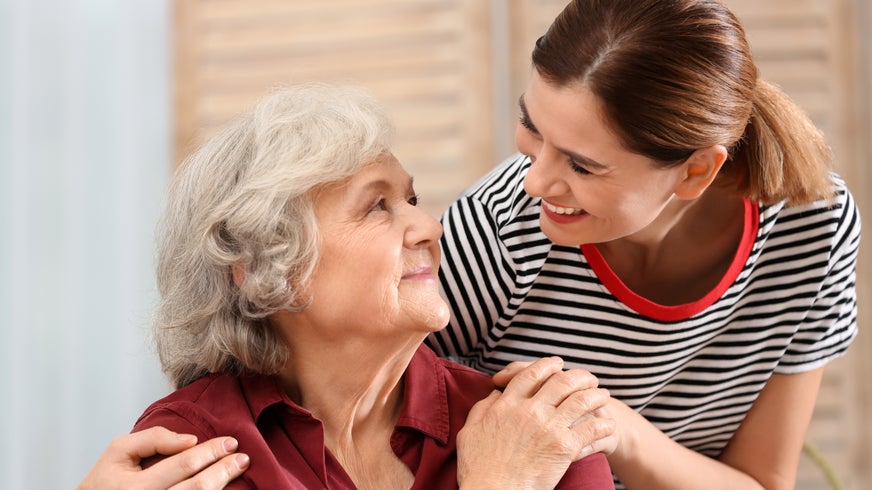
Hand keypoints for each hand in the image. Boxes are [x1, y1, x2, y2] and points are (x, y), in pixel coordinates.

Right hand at [76, 426, 248, 489]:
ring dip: (222, 484)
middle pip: (198, 488)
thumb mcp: (119, 450)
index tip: (230, 442)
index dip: (211, 452)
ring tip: (237, 469)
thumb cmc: (105, 480)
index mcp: (135, 487)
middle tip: (242, 457)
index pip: (184, 464)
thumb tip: (189, 440)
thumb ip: (153, 439)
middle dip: (224, 470)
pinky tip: (222, 488)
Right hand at [457, 357, 614, 488]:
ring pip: (581, 400)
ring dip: (596, 395)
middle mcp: (530, 410)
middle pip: (561, 381)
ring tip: (603, 396)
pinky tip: (607, 424)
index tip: (557, 363)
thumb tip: (495, 394)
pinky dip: (602, 424)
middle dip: (578, 376)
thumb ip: (483, 408)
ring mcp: (549, 427)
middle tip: (587, 378)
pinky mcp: (564, 447)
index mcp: (507, 404)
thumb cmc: (478, 468)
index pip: (531, 374)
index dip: (547, 365)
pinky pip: (591, 428)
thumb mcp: (470, 431)